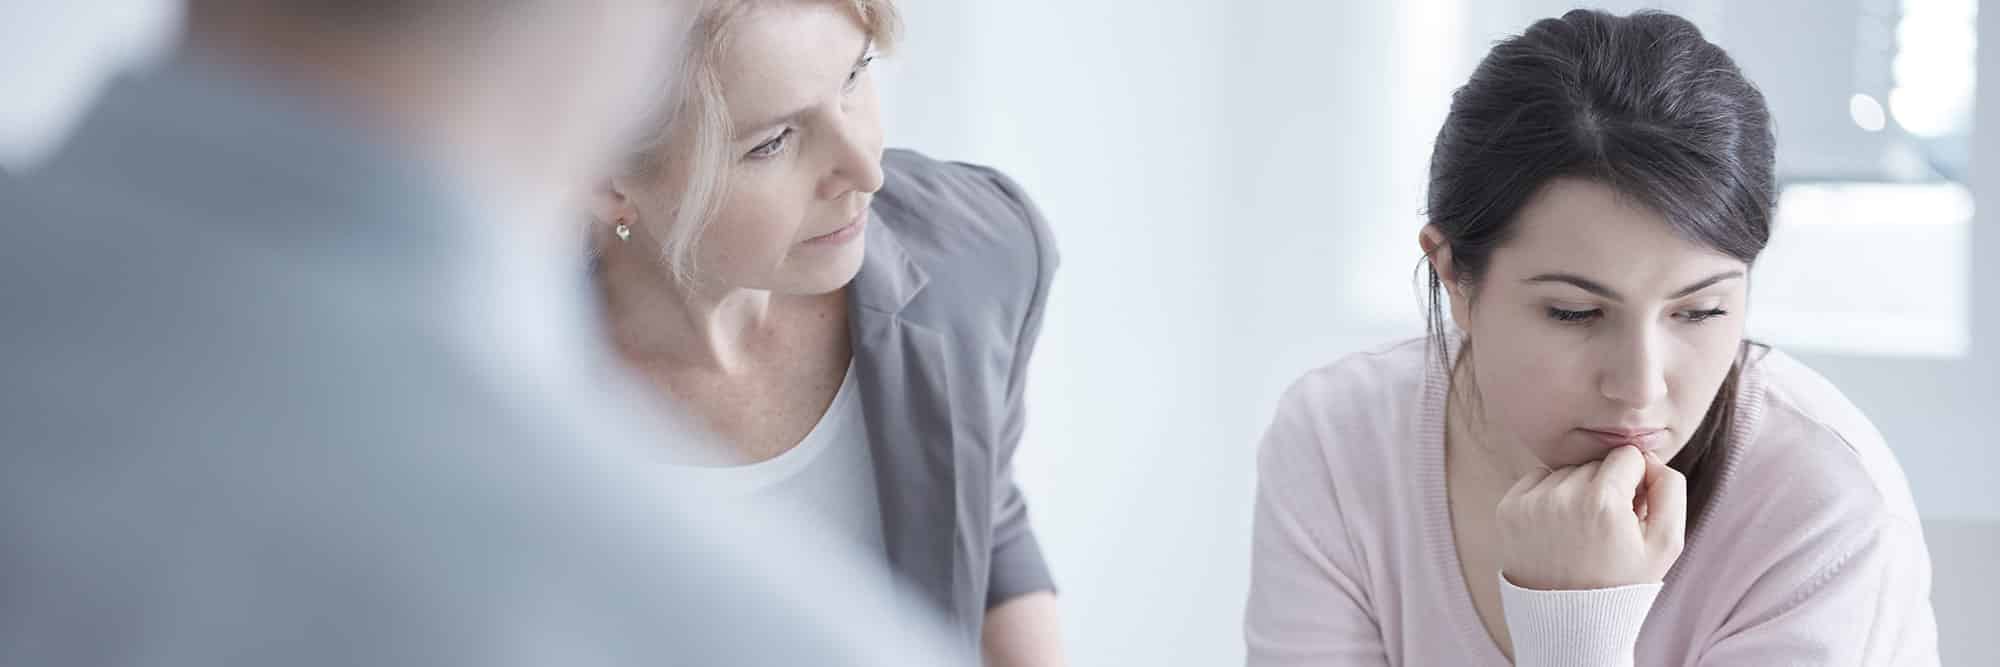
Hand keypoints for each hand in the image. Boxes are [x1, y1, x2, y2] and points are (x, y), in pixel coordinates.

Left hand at [1496, 445, 1686, 590]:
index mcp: (1603, 502)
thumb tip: (1647, 456)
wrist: (1569, 619)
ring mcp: (1530, 503)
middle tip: (1606, 527)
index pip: (1628, 455)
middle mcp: (1562, 497)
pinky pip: (1538, 479)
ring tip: (1582, 531)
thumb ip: (1670, 488)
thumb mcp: (1666, 544)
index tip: (1631, 510)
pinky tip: (1559, 528)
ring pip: (1567, 471)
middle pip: (1596, 463)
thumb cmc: (1622, 582)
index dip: (1636, 481)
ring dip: (1578, 491)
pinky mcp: (1508, 509)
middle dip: (1606, 487)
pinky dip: (1550, 496)